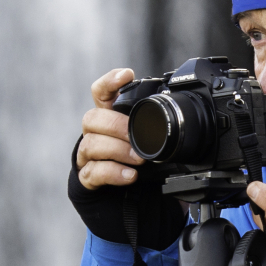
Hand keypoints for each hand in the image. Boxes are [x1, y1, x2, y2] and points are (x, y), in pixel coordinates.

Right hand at [76, 68, 143, 189]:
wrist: (118, 190)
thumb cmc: (131, 155)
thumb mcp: (142, 136)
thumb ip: (151, 122)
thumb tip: (178, 107)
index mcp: (108, 116)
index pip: (101, 92)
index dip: (110, 81)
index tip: (127, 75)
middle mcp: (94, 132)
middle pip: (92, 118)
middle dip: (116, 125)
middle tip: (138, 136)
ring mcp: (87, 155)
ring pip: (91, 145)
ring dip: (118, 150)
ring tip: (139, 159)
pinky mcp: (87, 176)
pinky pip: (93, 172)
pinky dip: (113, 173)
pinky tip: (130, 175)